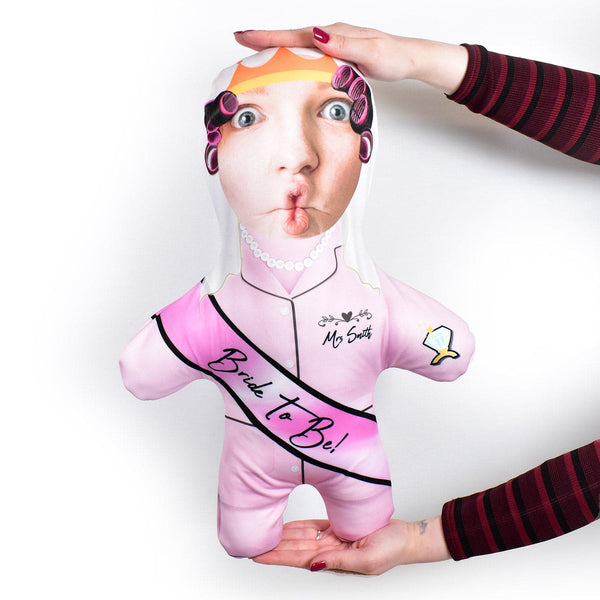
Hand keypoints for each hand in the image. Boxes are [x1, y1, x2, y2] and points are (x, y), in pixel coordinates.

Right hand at [234, 23, 467, 93]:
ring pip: (298, 45)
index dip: (268, 36)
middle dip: (264, 39)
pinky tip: (287, 65)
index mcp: (334, 34)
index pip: (295, 35)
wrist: (409, 59)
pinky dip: (293, 57)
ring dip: (276, 48)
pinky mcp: (337, 52)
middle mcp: (331, 35)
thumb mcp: (370, 53)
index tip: (244, 35)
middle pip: (291, 37)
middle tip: (240, 41)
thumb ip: (344, 45)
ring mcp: (333, 43)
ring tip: (254, 54)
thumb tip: (316, 35)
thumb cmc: (393, 57)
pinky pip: (308, 54)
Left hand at [253, 516, 450, 574]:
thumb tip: (314, 566)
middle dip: (273, 546)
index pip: (299, 559)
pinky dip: (298, 527)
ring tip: (261, 534)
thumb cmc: (392, 550)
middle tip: (250, 542)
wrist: (406, 537)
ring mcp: (333, 540)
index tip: (257, 554)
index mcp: (334, 562)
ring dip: (282, 537)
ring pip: (301, 537)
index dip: (277, 556)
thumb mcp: (366, 560)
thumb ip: (339, 562)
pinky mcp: (338, 528)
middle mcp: (329, 552)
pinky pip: (314, 528)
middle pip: (295, 548)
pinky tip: (284, 527)